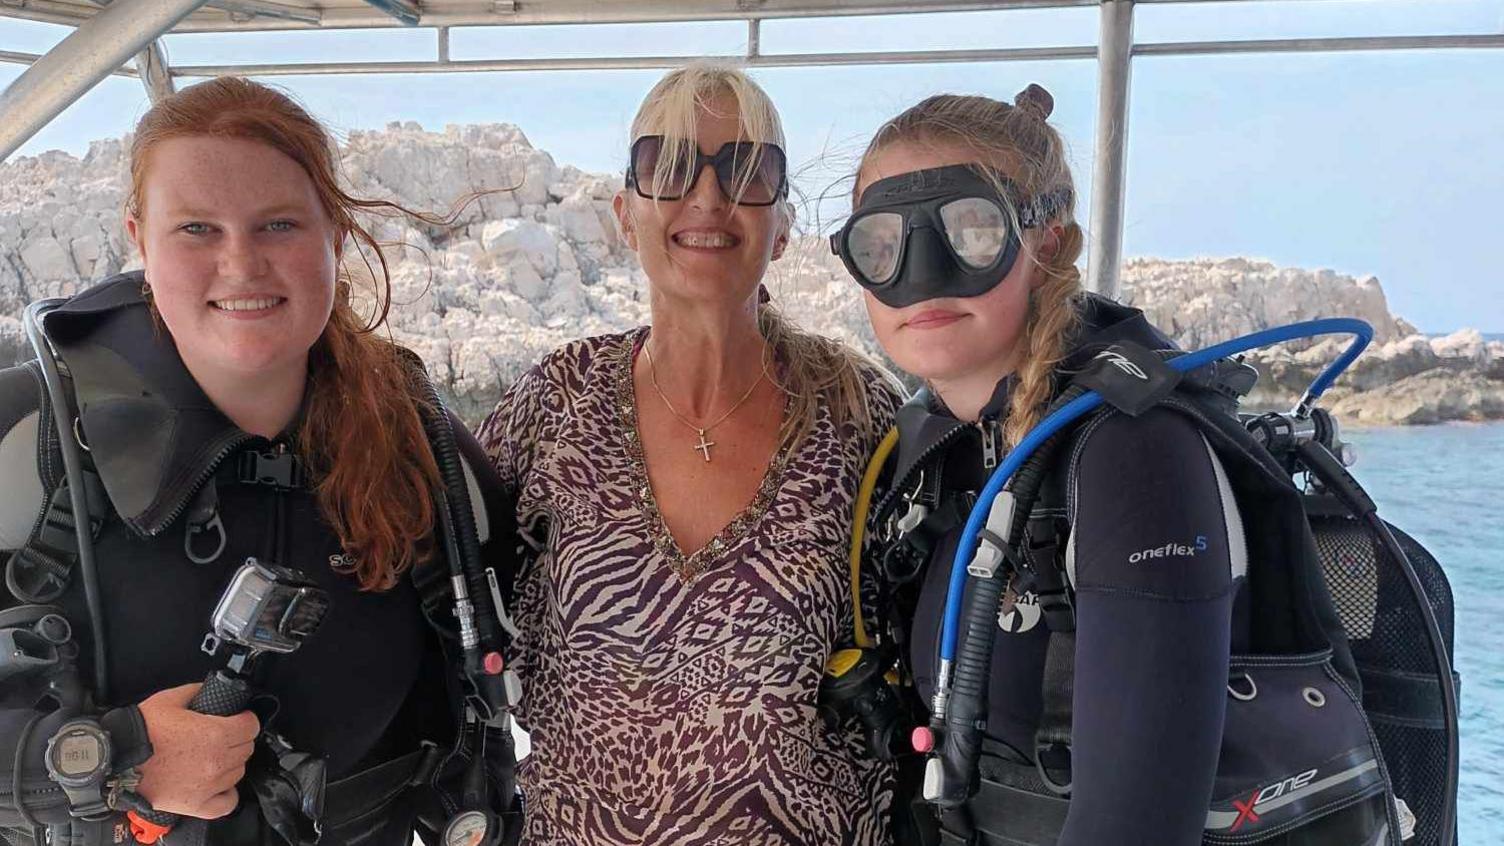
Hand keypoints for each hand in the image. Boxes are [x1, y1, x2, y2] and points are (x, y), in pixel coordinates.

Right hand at [135, 683, 258, 818]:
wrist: (115, 758)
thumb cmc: (141, 731)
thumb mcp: (170, 698)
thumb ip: (197, 691)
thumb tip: (210, 689)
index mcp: (215, 734)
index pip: (251, 726)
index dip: (246, 719)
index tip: (240, 718)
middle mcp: (216, 761)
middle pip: (246, 748)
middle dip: (238, 739)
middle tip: (224, 735)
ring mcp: (208, 785)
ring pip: (238, 772)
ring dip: (232, 762)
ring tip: (215, 757)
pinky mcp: (195, 804)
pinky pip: (226, 803)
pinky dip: (227, 794)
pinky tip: (220, 784)